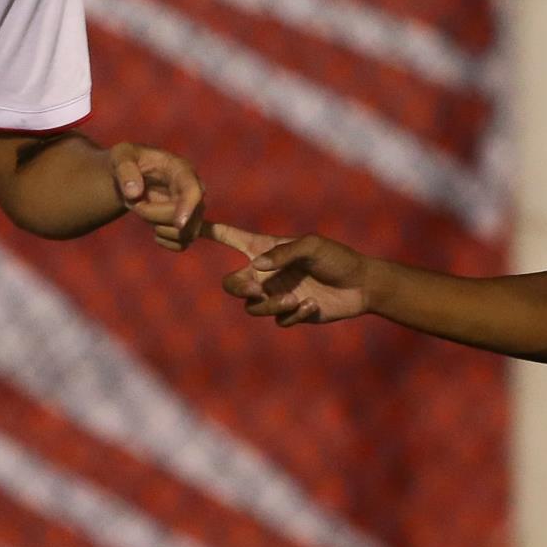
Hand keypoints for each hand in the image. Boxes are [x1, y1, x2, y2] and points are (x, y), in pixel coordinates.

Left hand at [109, 143, 205, 250]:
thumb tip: (134, 193)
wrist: (133, 174)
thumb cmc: (129, 160)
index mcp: (181, 170)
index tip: (179, 224)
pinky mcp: (187, 224)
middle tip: (133, 204)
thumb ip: (125, 170)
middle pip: (187, 217)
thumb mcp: (121, 156)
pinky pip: (182, 243)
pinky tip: (154, 227)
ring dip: (159, 228)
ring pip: (186, 233)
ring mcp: (193, 208)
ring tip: (144, 210)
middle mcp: (193, 190)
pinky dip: (165, 241)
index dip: (189, 207)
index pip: (193, 191)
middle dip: (154, 215)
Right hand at [211, 223, 370, 326]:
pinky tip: (311, 305)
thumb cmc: (337, 257)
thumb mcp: (312, 247)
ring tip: (294, 299)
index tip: (185, 226)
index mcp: (266, 249)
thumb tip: (256, 266)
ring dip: (270, 305)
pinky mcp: (290, 313)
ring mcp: (276, 294)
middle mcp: (266, 272)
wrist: (361, 285)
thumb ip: (284, 253)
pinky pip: (278, 320)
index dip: (208, 232)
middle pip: (232, 285)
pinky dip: (293, 314)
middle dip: (242, 288)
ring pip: (252, 307)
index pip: (230, 238)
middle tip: (260, 289)